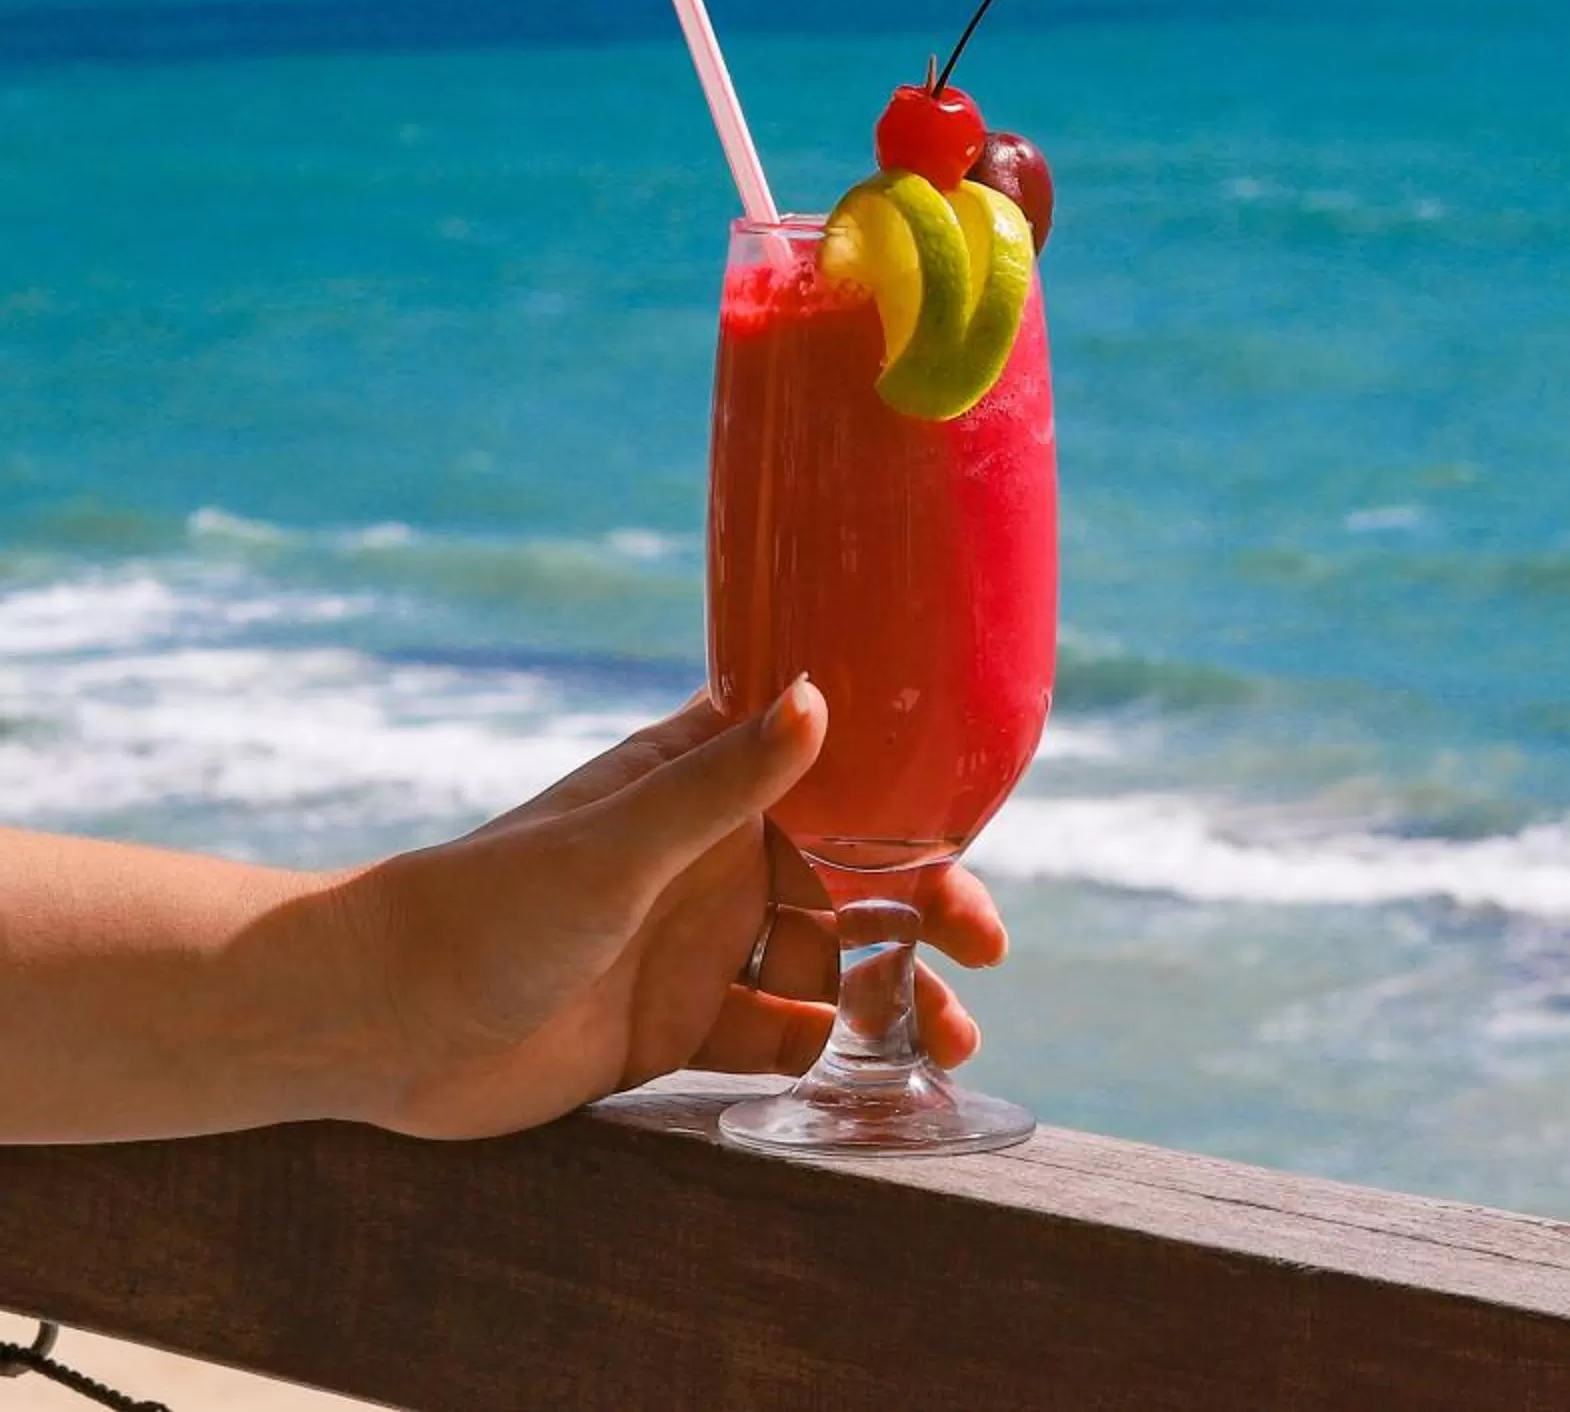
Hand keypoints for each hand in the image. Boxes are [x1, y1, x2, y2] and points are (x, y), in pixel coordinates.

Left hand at [335, 679, 1008, 1139]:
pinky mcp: (677, 1029)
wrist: (382, 1024)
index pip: (831, 779)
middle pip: (851, 880)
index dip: (909, 802)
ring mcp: (699, 947)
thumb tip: (819, 697)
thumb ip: (725, 782)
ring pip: (829, 966)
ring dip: (894, 997)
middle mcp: (712, 863)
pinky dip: (831, 1055)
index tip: (969, 834)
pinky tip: (869, 1078)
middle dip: (923, 913)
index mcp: (701, 792)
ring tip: (947, 1042)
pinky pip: (779, 1039)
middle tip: (981, 950)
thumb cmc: (488, 908)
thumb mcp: (620, 843)